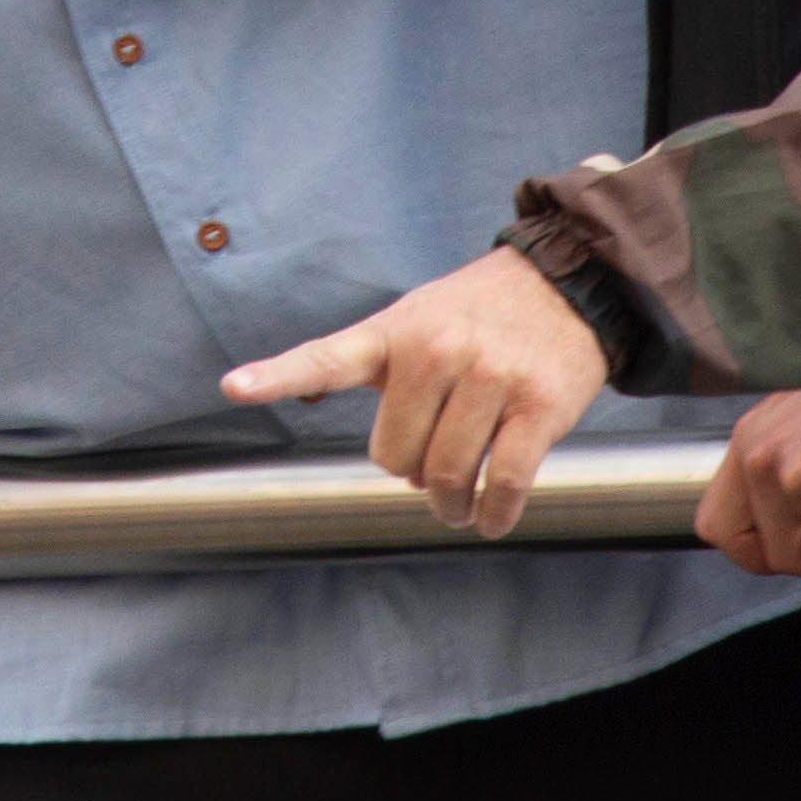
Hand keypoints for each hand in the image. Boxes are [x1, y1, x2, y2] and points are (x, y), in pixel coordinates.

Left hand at [219, 249, 605, 538]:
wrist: (566, 282)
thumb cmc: (477, 313)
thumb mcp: (415, 318)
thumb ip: (375, 369)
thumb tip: (373, 450)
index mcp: (394, 333)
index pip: (327, 358)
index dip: (276, 376)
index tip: (233, 388)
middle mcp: (437, 350)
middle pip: (396, 457)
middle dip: (410, 472)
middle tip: (429, 463)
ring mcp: (489, 377)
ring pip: (448, 476)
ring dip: (450, 504)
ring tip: (457, 501)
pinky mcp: (538, 405)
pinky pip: (504, 484)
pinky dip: (494, 514)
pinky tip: (489, 518)